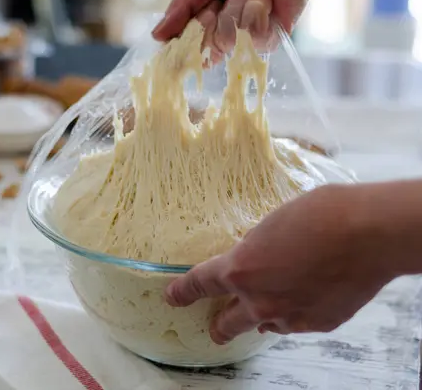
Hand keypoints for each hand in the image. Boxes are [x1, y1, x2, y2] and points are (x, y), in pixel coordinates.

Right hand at [152, 0, 310, 62]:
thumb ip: (181, 8)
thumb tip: (158, 36)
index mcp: (206, 14)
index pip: (189, 42)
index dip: (185, 42)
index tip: (176, 49)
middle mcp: (226, 27)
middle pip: (208, 44)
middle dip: (211, 18)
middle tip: (221, 0)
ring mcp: (249, 34)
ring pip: (230, 40)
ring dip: (237, 8)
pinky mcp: (274, 35)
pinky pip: (255, 39)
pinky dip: (256, 13)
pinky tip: (263, 0)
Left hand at [165, 185, 396, 343]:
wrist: (368, 233)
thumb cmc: (321, 215)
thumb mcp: (272, 224)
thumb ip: (257, 249)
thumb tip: (260, 261)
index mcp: (240, 270)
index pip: (199, 285)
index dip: (182, 293)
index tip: (173, 298)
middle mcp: (259, 301)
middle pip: (227, 324)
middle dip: (218, 325)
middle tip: (216, 326)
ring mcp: (289, 316)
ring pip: (264, 326)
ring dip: (261, 317)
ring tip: (271, 303)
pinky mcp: (317, 324)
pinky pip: (295, 324)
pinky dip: (293, 314)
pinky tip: (304, 296)